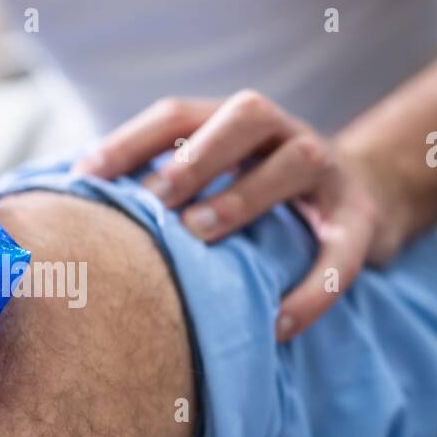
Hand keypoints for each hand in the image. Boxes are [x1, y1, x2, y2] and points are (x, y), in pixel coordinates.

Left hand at [72, 92, 405, 340]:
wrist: (361, 201)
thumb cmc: (258, 195)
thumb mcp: (215, 179)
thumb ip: (160, 186)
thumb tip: (75, 211)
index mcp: (236, 121)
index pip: (179, 114)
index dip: (131, 139)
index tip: (84, 176)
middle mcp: (283, 132)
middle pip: (245, 114)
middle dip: (197, 154)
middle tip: (155, 199)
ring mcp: (328, 169)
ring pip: (295, 160)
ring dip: (244, 195)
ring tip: (200, 235)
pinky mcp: (362, 220)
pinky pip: (342, 252)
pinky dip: (312, 289)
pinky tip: (275, 323)